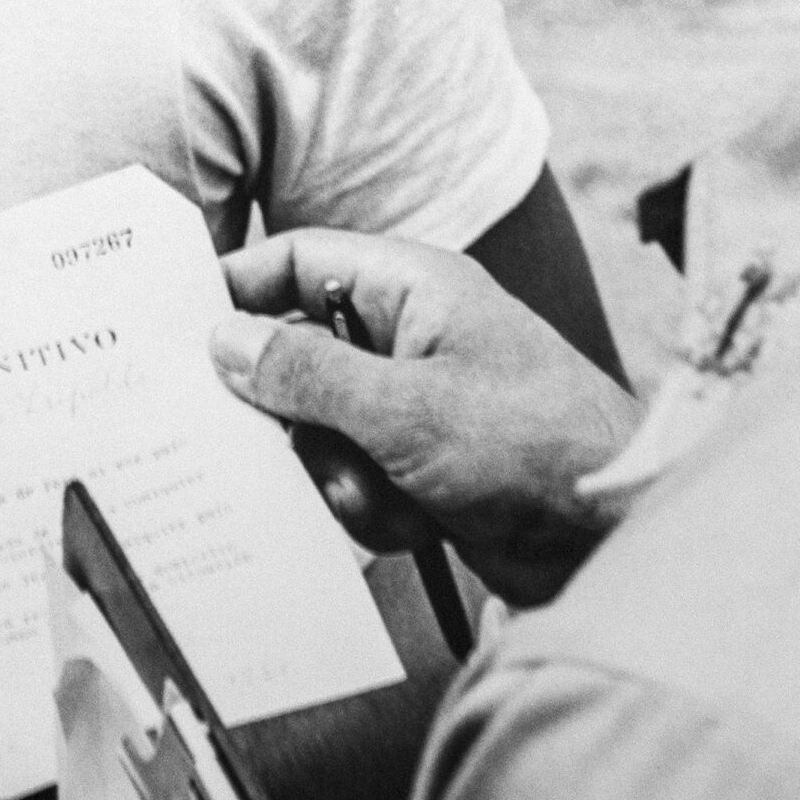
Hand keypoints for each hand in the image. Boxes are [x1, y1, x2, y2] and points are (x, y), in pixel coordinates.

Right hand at [218, 229, 641, 607]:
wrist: (618, 538)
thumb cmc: (533, 446)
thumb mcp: (402, 407)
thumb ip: (305, 372)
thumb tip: (225, 340)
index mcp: (412, 288)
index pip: (300, 260)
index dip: (240, 288)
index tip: (181, 333)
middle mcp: (410, 338)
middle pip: (298, 356)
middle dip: (292, 414)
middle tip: (275, 443)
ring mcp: (416, 405)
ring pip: (320, 430)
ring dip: (339, 472)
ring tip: (381, 491)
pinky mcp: (424, 466)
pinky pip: (355, 478)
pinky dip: (374, 507)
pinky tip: (416, 522)